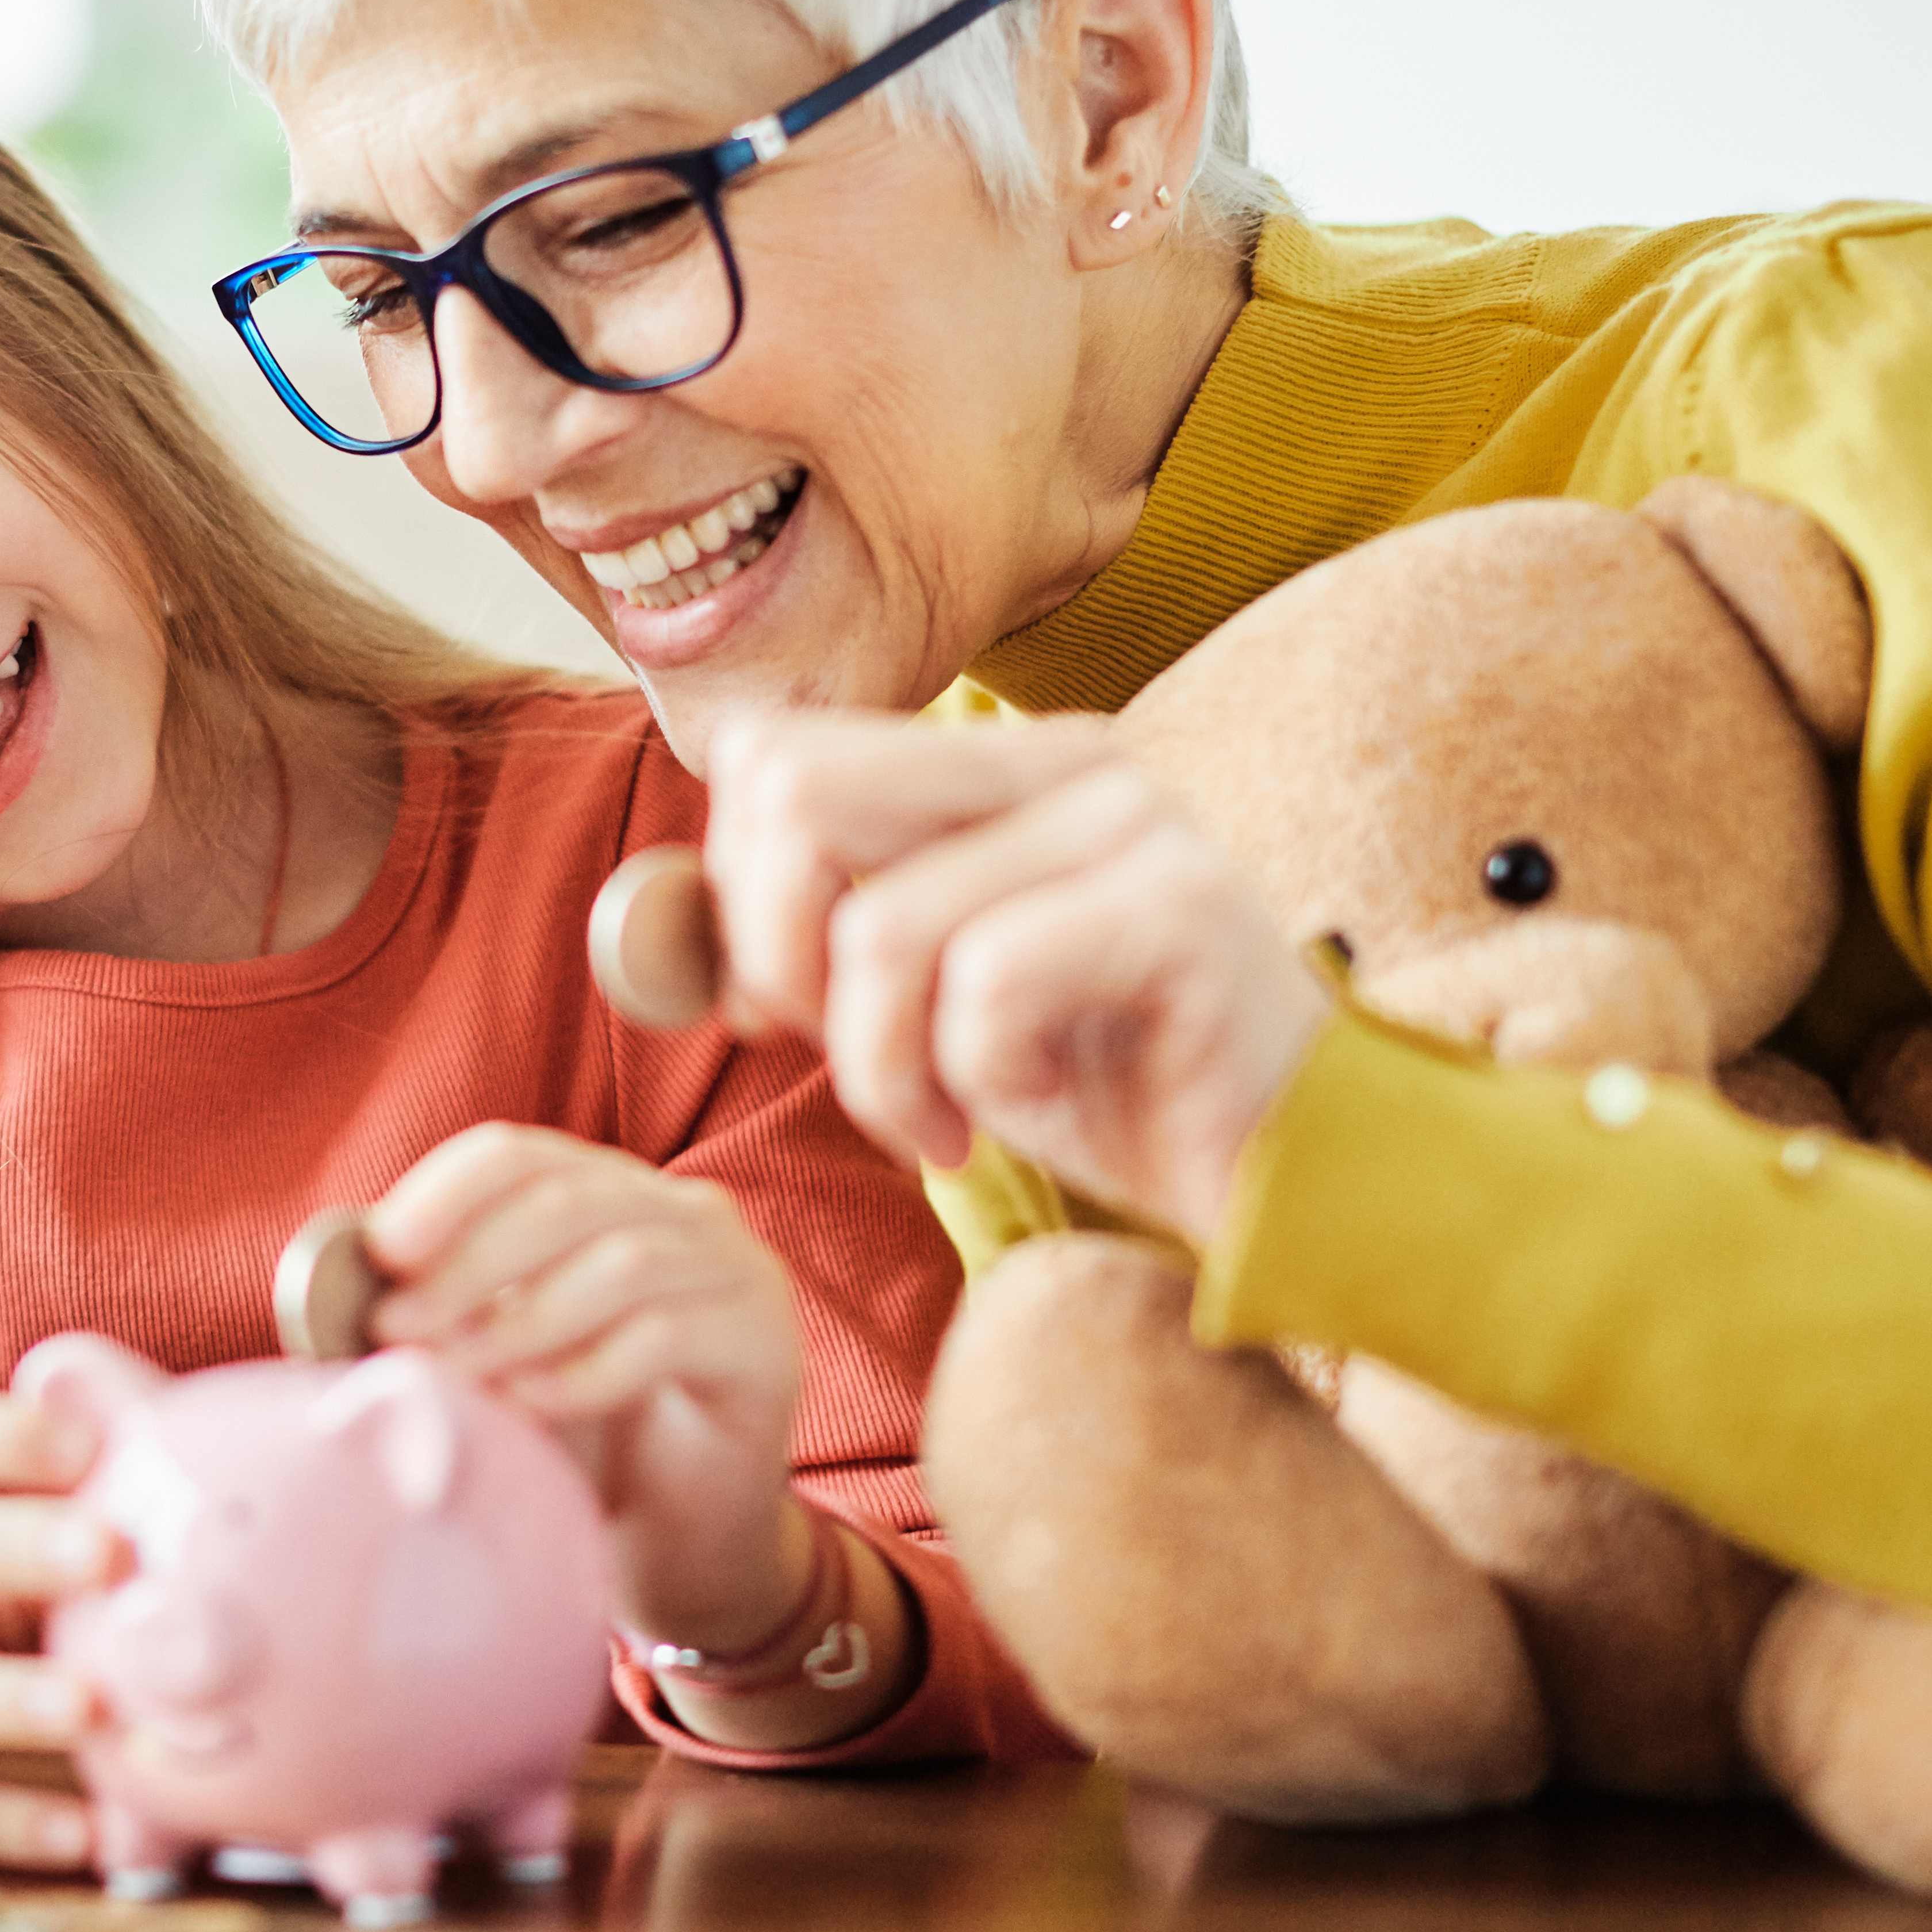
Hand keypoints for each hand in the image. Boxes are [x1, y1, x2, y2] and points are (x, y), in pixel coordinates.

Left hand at [363, 1123, 805, 1656]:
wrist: (681, 1545)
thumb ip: (447, 1301)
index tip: (382, 1251)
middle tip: (401, 1326)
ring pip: (622, 1261)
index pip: (521, 1153)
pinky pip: (668, 1335)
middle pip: (567, 1197)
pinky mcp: (767, 1347)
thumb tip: (348, 1265)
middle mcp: (684, 1213)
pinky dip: (586, 1370)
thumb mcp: (502, 1354)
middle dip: (469, 1262)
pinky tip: (536, 1407)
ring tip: (461, 1377)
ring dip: (522, 1321)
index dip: (444, 1192)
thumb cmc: (582, 1440)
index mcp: (611, 1192)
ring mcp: (738, 1273)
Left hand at [702, 708, 1329, 1244]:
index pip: (772, 756)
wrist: (1281, 1175)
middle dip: (781, 963)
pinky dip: (972, 1081)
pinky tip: (1021, 1118)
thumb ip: (805, 936)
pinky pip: (986, 986)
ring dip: (881, 1066)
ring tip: (943, 1121)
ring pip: (881, 924)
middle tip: (851, 1062)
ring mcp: (1132, 824)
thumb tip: (650, 923)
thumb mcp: (917, 1001)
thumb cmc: (1094, 1083)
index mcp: (992, 761)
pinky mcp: (1183, 909)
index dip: (738, 893)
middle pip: (795, 800)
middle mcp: (1065, 762)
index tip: (793, 1010)